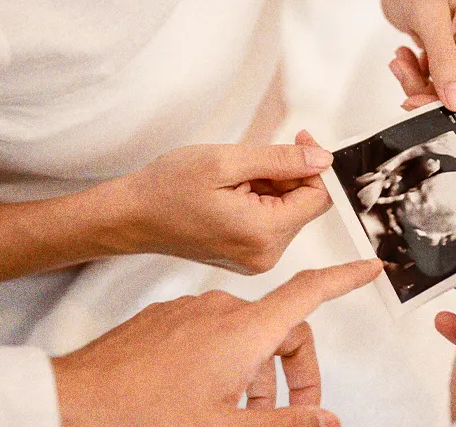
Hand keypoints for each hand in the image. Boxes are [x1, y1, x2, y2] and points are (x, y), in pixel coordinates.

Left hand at [51, 259, 382, 426]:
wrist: (79, 397)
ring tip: (238, 413)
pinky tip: (204, 392)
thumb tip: (331, 423)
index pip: (310, 292)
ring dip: (258, 369)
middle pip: (283, 326)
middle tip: (289, 414)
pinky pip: (213, 329)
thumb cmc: (151, 415)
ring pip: (246, 332)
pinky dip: (227, 358)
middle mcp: (222, 309)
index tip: (369, 267)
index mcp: (246, 330)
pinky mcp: (167, 317)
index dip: (344, 279)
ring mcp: (191, 310)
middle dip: (296, 369)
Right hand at [83, 131, 332, 274]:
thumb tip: (322, 159)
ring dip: (272, 188)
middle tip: (251, 159)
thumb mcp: (226, 162)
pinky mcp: (247, 257)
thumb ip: (281, 160)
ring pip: (288, 213)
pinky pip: (271, 223)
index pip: (318, 198)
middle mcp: (265, 256)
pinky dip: (261, 202)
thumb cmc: (168, 188)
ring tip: (234, 179)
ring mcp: (256, 260)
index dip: (314, 164)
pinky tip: (232, 193)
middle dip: (288, 176)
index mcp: (263, 234)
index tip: (299, 138)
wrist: (132, 217)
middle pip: (304, 206)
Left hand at [382, 0, 455, 110]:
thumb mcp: (431, 19)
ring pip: (444, 94)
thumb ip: (444, 60)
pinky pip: (435, 84)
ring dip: (416, 82)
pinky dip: (415, 75)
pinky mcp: (453, 59)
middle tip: (403, 72)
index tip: (416, 102)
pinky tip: (406, 56)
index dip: (447, 104)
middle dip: (426, 91)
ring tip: (402, 61)